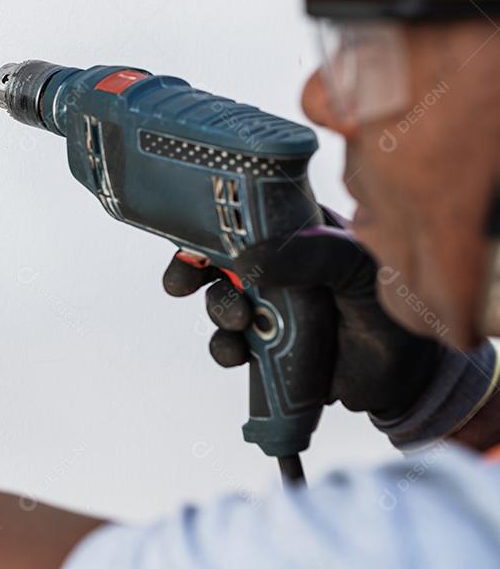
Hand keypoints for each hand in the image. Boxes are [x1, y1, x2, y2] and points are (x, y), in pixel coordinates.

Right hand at [162, 210, 439, 419]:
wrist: (407, 376)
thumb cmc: (390, 303)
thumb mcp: (357, 266)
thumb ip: (309, 255)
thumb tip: (244, 262)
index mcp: (294, 232)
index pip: (240, 216)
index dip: (205, 223)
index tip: (187, 237)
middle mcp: (275, 266)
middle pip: (214, 259)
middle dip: (192, 270)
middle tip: (185, 283)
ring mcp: (268, 307)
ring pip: (218, 302)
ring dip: (216, 311)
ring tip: (238, 322)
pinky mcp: (265, 347)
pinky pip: (230, 345)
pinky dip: (225, 349)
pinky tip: (239, 353)